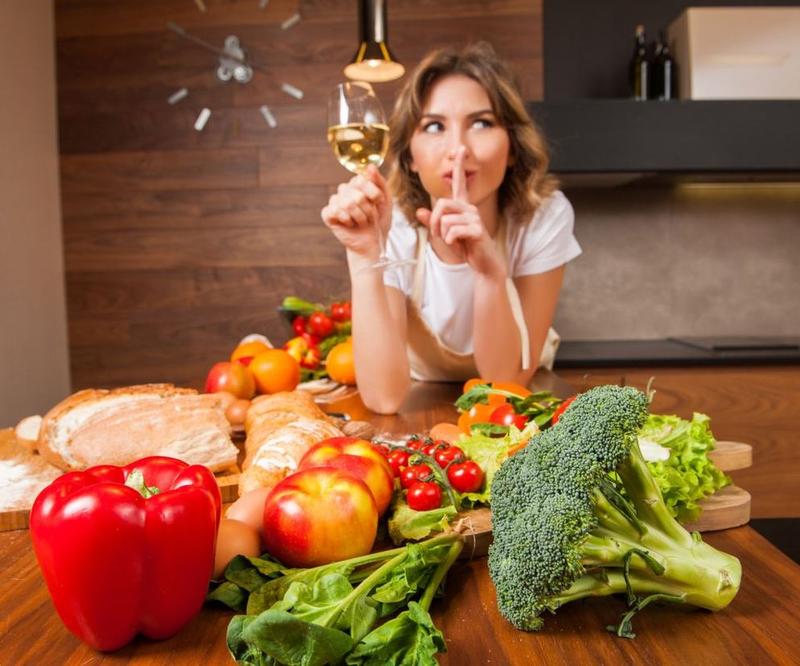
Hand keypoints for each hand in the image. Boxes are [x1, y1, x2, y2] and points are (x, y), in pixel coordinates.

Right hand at [321, 166, 390, 260]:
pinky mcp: (328, 214)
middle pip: (356, 194)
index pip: (361, 179)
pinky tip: (349, 224)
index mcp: (358, 184)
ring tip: (361, 222)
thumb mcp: (386, 200)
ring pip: (347, 203)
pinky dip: (346, 219)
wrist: (372, 242)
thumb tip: (370, 166)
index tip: (379, 203)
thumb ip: (379, 182)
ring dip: (359, 217)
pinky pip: (334, 210)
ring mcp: (335, 201)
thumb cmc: (378, 221)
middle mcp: (345, 190)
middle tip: (369, 217)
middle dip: (367, 209)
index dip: (373, 194)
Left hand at [415, 147, 504, 278]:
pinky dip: (450, 241)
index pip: (460, 182)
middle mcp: (470, 208)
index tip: (461, 149)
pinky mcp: (478, 230)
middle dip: (435, 221)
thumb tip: (419, 211)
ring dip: (442, 234)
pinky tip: (457, 245)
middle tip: (438, 235)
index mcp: (462, 206)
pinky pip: (453, 231)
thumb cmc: (465, 247)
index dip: (460, 166)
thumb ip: (433, 222)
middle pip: (442, 203)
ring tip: (451, 242)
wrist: (483, 262)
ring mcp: (475, 218)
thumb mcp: (444, 234)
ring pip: (446, 220)